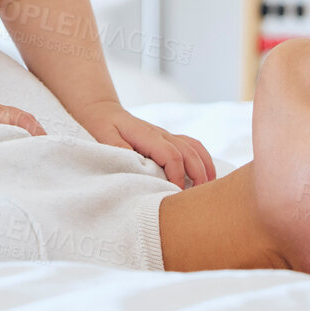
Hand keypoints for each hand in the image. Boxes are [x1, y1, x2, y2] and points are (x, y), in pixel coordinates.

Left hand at [75, 102, 214, 188]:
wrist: (104, 112)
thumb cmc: (102, 128)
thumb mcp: (104, 139)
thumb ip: (119, 151)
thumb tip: (135, 166)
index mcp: (147, 135)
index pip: (171, 156)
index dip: (177, 176)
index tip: (175, 194)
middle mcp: (161, 134)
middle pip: (189, 152)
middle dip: (198, 175)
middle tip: (197, 198)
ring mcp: (167, 135)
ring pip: (195, 148)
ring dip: (205, 167)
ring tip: (207, 189)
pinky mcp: (169, 138)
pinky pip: (192, 146)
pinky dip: (202, 160)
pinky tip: (205, 175)